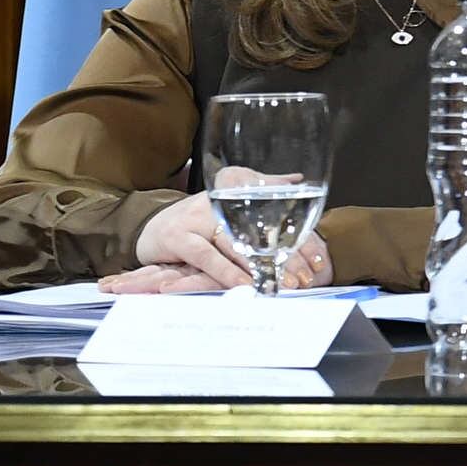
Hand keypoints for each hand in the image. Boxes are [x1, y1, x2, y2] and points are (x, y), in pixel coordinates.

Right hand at [132, 186, 332, 290]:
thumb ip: (263, 188)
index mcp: (236, 193)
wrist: (149, 225)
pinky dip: (227, 272)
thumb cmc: (195, 220)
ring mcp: (196, 219)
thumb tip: (297, 179)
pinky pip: (207, 258)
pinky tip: (243, 285)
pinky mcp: (178, 237)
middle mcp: (219, 203)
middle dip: (285, 257)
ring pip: (235, 245)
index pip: (276, 216)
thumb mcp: (229, 204)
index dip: (299, 239)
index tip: (317, 261)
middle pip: (259, 231)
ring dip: (259, 267)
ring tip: (280, 284)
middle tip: (303, 278)